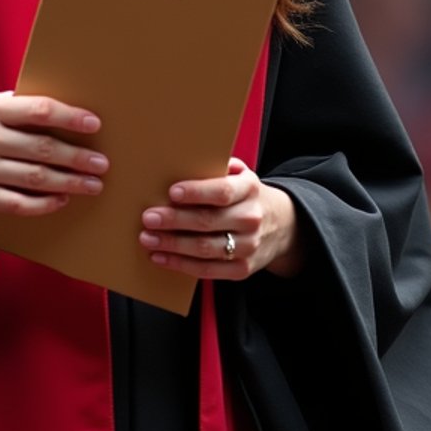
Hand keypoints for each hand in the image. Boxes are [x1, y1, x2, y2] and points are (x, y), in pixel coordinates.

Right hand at [0, 91, 107, 214]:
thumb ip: (17, 106)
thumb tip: (64, 109)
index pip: (39, 110)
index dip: (70, 117)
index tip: (94, 124)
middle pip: (42, 148)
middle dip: (77, 157)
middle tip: (102, 163)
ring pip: (35, 178)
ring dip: (69, 182)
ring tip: (92, 184)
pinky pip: (19, 203)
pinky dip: (45, 203)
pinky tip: (62, 200)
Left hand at [138, 157, 303, 280]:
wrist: (282, 226)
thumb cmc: (246, 196)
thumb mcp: (241, 175)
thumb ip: (217, 168)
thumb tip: (181, 160)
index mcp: (249, 190)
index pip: (223, 192)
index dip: (197, 192)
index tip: (172, 192)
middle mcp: (251, 218)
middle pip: (208, 221)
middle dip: (174, 221)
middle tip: (149, 218)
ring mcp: (248, 246)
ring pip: (205, 248)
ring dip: (173, 245)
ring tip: (148, 238)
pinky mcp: (242, 269)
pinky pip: (208, 270)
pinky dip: (180, 265)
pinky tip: (160, 257)